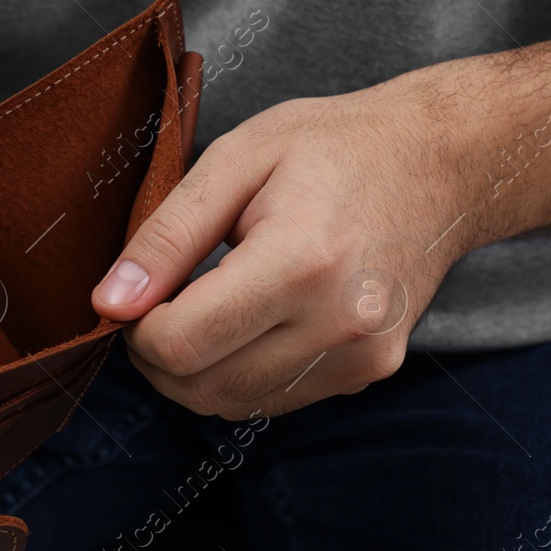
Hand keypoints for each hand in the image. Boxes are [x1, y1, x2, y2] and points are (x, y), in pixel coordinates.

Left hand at [90, 68, 482, 417]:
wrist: (439, 163)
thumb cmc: (334, 147)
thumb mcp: (237, 158)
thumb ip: (167, 236)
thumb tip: (110, 304)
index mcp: (303, 261)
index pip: (182, 344)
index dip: (138, 328)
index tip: (138, 293)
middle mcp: (341, 324)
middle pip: (202, 386)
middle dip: (159, 354)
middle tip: (163, 298)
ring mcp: (363, 358)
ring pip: (234, 404)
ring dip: (199, 368)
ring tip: (208, 301)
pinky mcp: (371, 374)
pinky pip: (274, 400)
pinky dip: (241, 371)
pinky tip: (254, 317)